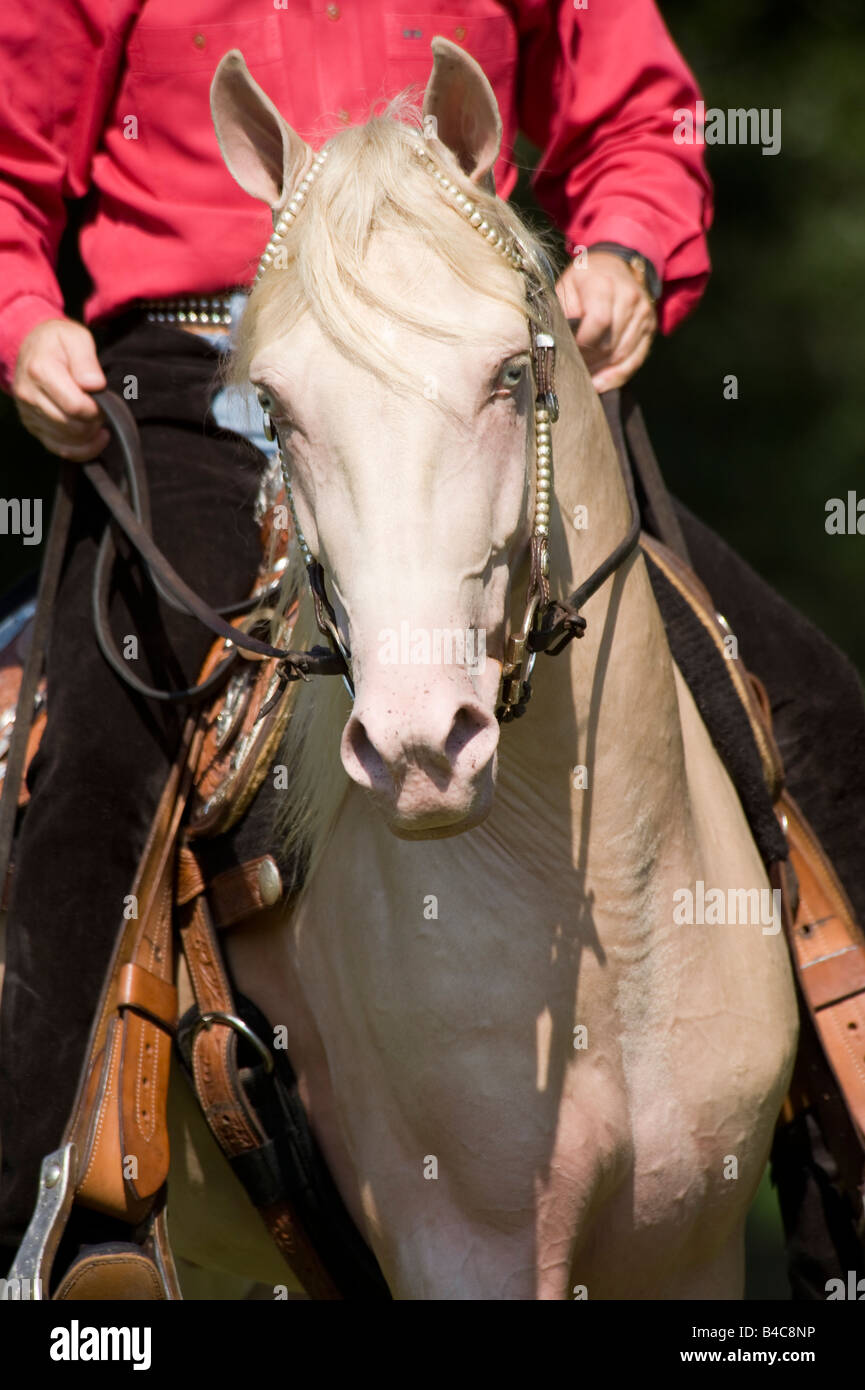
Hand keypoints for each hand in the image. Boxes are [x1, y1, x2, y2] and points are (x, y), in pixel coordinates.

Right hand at [13, 318, 108, 460]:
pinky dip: (82, 449)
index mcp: (40, 371)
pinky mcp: (34, 427)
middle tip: (102, 408)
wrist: (33, 347)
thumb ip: (86, 361)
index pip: (75, 407)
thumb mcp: (76, 338)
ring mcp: (29, 414)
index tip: (104, 400)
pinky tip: (95, 437)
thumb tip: (95, 385)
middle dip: (94, 422)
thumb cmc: (59, 342)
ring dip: (89, 435)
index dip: (97, 409)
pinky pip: (60, 449)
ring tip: (97, 417)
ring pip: (68, 442)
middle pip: (72, 427)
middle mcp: (30, 396)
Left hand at [555, 251, 656, 392]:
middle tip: (571, 371)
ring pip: (622, 355)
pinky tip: (600, 384)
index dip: (583, 343)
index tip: (569, 353)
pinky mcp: (650, 328)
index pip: (599, 321)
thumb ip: (561, 315)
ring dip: (600, 371)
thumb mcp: (565, 289)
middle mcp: (629, 297)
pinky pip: (635, 360)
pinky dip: (617, 376)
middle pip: (610, 343)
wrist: (614, 265)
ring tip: (583, 377)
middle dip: (589, 361)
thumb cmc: (583, 281)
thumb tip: (554, 346)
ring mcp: (643, 313)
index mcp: (604, 284)